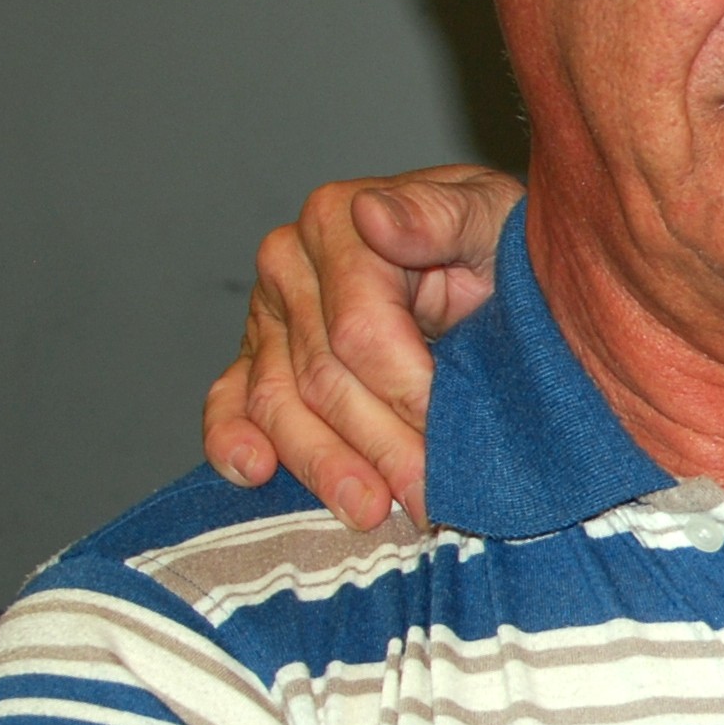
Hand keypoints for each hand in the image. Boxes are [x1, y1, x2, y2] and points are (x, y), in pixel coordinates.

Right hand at [202, 165, 520, 528]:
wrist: (486, 255)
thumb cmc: (493, 240)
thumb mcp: (489, 216)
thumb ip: (435, 215)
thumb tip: (373, 215)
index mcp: (338, 223)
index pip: (360, 331)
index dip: (406, 394)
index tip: (452, 441)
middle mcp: (289, 264)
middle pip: (322, 378)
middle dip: (379, 447)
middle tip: (429, 500)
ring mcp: (267, 314)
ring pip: (277, 403)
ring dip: (321, 465)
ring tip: (369, 510)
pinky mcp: (256, 356)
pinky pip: (230, 401)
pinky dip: (233, 441)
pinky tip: (256, 473)